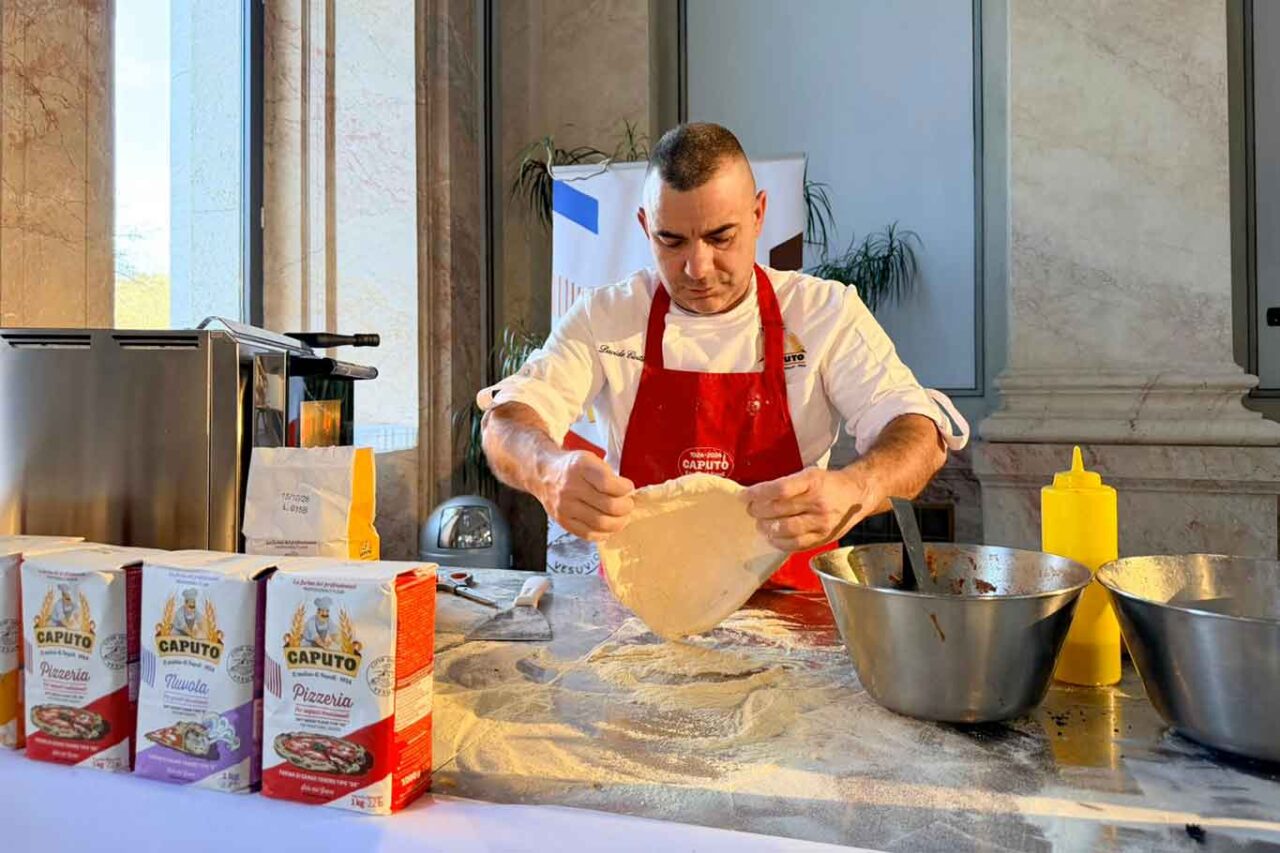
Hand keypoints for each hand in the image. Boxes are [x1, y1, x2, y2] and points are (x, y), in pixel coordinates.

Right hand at [538, 451, 634, 541]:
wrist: (544, 474)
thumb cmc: (572, 467)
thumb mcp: (590, 459)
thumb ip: (608, 474)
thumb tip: (627, 493)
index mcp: (580, 467)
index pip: (607, 483)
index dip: (624, 488)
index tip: (628, 488)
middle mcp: (570, 487)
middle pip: (608, 505)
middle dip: (625, 507)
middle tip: (628, 505)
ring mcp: (565, 506)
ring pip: (600, 523)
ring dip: (618, 523)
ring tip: (622, 517)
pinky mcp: (563, 521)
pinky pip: (588, 534)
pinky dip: (604, 533)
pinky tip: (608, 527)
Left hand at [745, 466, 878, 551]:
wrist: (858, 494)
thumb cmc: (828, 483)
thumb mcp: (810, 474)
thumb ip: (787, 484)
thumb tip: (756, 495)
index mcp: (813, 482)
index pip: (780, 489)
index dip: (758, 494)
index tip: (744, 496)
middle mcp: (818, 502)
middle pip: (780, 509)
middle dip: (759, 511)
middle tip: (752, 510)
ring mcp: (822, 522)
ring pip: (786, 529)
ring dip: (767, 528)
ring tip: (761, 524)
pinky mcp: (824, 537)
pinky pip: (797, 544)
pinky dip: (780, 542)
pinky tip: (772, 537)